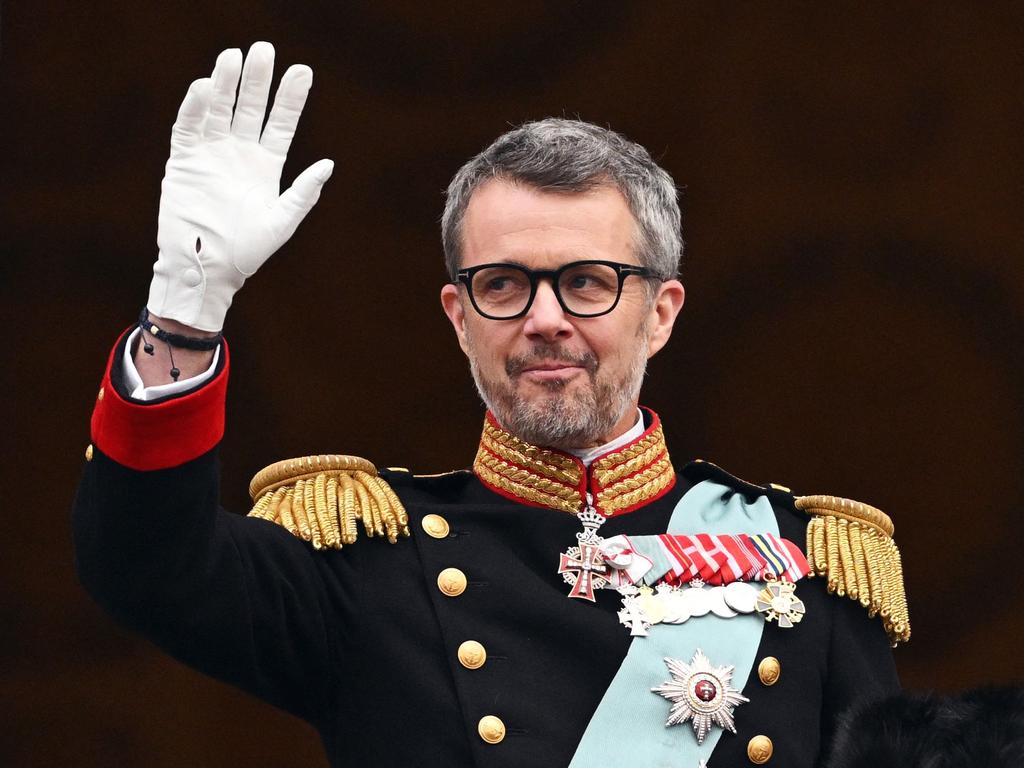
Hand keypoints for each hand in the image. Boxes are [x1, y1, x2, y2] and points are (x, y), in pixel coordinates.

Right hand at [147, 42, 333, 331]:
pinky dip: (196, 107)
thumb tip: (328, 164)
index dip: (291, 98)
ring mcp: (211, 154)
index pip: (281, 123)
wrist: (207, 268)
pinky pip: (189, 127)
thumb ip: (303, 193)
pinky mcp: (184, 161)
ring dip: (225, 84)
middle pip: (250, 108)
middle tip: (264, 50)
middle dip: (257, 80)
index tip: (302, 70)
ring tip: (233, 56)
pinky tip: (206, 87)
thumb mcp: (282, 222)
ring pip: (219, 110)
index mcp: (266, 166)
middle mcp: (239, 153)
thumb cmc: (247, 252)